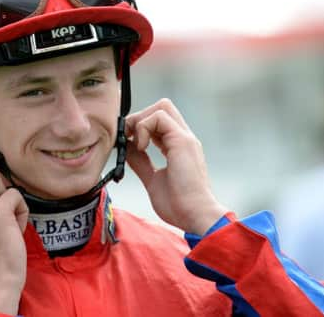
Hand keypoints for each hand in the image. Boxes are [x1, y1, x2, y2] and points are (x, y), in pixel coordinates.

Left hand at [125, 99, 227, 234]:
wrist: (196, 216)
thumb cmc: (179, 205)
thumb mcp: (152, 179)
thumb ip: (141, 162)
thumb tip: (126, 148)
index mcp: (178, 146)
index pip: (159, 121)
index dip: (141, 125)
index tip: (129, 142)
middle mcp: (184, 138)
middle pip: (162, 106)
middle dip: (140, 117)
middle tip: (128, 138)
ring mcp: (185, 137)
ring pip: (162, 106)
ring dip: (141, 121)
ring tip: (136, 144)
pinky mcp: (182, 141)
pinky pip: (159, 117)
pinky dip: (144, 128)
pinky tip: (142, 147)